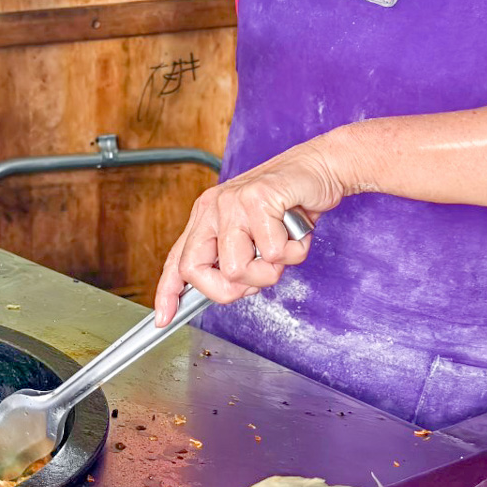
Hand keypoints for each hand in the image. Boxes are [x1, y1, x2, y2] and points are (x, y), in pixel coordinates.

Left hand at [154, 136, 350, 324]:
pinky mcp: (257, 198)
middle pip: (198, 272)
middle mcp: (212, 208)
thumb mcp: (254, 235)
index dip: (168, 292)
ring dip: (270, 269)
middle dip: (233, 289)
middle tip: (261, 272)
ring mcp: (232, 202)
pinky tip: (296, 228)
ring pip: (236, 269)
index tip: (165, 318)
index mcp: (206, 217)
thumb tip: (225, 289)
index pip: (178, 260)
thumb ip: (234, 258)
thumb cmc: (290, 204)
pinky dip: (293, 250)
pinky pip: (273, 252)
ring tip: (283, 243)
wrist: (322, 168)